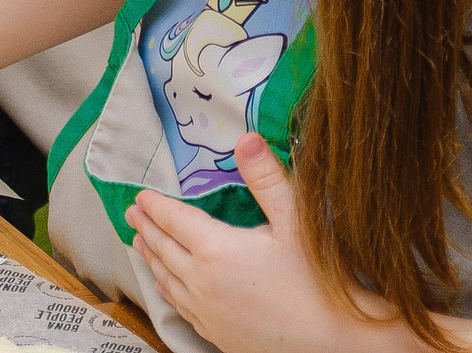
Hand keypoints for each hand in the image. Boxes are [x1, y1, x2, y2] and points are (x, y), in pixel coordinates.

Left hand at [127, 134, 393, 352]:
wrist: (339, 346)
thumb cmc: (320, 284)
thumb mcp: (297, 223)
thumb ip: (267, 180)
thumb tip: (246, 139)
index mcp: (216, 249)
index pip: (174, 220)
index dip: (155, 206)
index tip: (140, 196)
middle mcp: (202, 282)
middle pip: (164, 249)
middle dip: (146, 228)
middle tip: (132, 215)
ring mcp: (208, 313)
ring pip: (167, 280)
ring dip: (151, 259)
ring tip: (139, 245)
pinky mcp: (218, 336)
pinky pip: (181, 309)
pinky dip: (167, 291)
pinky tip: (165, 288)